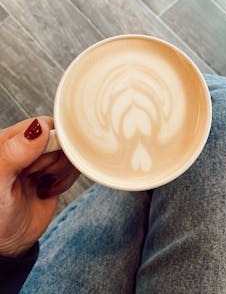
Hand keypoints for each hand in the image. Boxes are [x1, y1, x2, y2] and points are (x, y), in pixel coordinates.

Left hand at [0, 117, 78, 256]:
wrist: (8, 243)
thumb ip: (14, 154)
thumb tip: (39, 127)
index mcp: (8, 141)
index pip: (42, 125)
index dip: (48, 144)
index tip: (39, 164)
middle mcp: (26, 147)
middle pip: (60, 140)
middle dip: (53, 162)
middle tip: (35, 178)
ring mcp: (40, 160)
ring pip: (69, 153)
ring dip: (60, 173)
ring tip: (41, 186)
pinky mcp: (53, 173)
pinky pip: (73, 167)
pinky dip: (65, 181)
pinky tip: (47, 190)